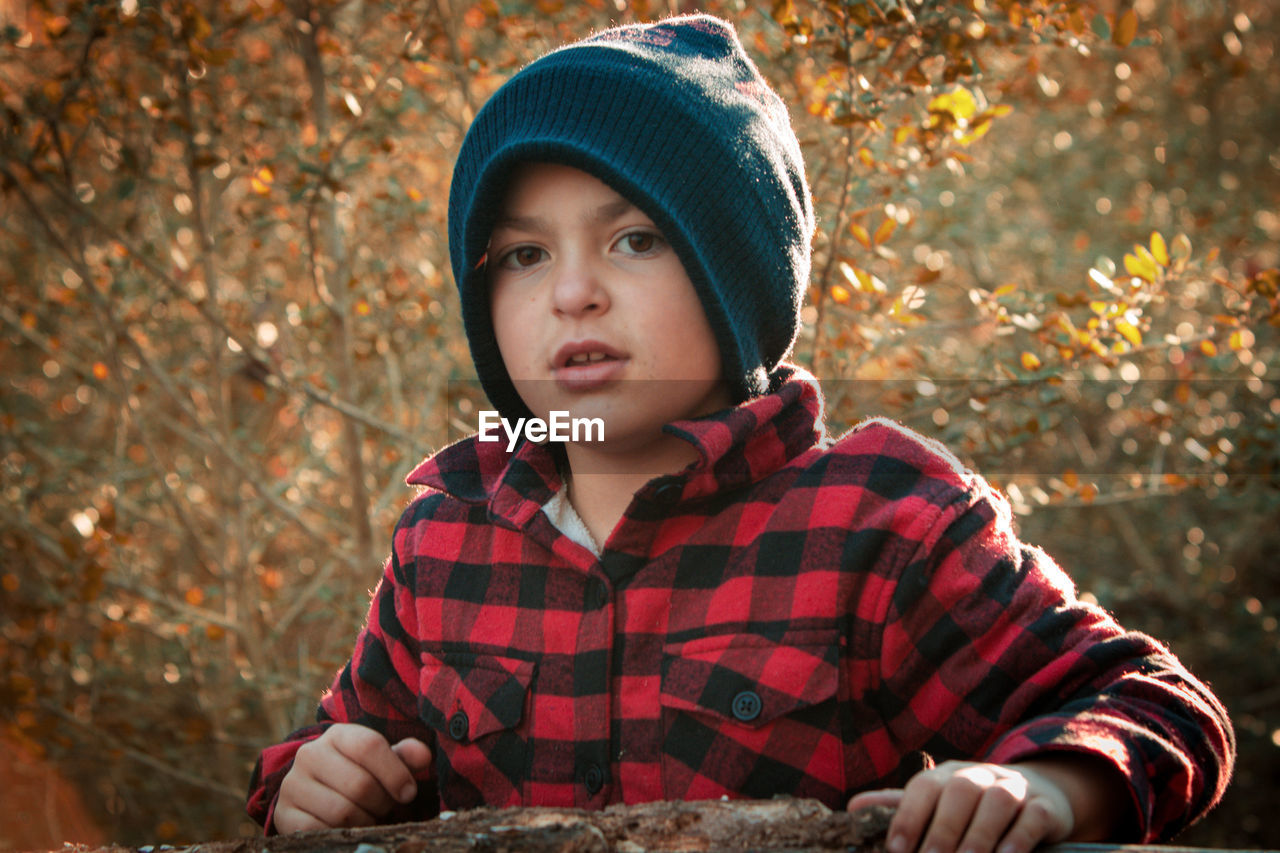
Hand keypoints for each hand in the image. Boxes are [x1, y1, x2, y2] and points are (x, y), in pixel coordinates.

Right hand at [274, 724, 432, 832]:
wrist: (316, 792)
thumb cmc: (360, 773)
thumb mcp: (383, 761)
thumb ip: (405, 756)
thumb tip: (423, 756)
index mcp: (337, 735)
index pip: (370, 746)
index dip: (396, 773)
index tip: (409, 792)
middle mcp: (310, 755)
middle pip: (359, 784)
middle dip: (381, 802)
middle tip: (385, 807)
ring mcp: (293, 785)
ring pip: (342, 811)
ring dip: (364, 820)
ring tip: (368, 816)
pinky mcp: (284, 814)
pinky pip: (319, 830)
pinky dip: (341, 834)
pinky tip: (348, 828)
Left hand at [847, 761, 1073, 852]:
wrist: (1041, 792)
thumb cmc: (974, 806)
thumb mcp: (938, 802)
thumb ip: (900, 807)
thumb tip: (852, 808)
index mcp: (946, 775)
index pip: (923, 786)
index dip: (908, 816)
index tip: (896, 851)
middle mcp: (979, 775)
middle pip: (959, 791)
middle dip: (943, 829)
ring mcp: (1014, 787)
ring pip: (997, 800)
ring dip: (980, 833)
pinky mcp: (1045, 806)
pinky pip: (1034, 815)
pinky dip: (1020, 835)